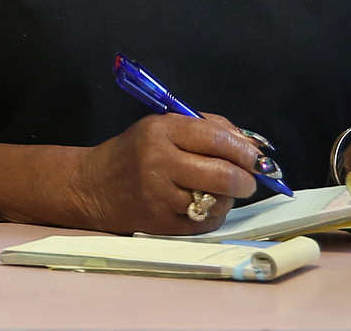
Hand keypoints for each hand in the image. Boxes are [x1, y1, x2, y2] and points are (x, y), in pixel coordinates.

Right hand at [66, 113, 263, 235]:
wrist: (94, 187)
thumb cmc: (136, 152)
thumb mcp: (163, 126)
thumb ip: (207, 129)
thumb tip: (252, 145)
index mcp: (160, 131)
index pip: (214, 138)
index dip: (243, 149)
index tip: (256, 156)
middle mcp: (159, 163)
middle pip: (221, 174)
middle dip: (245, 179)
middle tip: (249, 180)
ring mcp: (160, 197)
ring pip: (216, 201)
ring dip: (227, 198)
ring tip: (219, 190)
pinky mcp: (162, 224)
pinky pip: (205, 222)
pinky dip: (212, 214)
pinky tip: (201, 204)